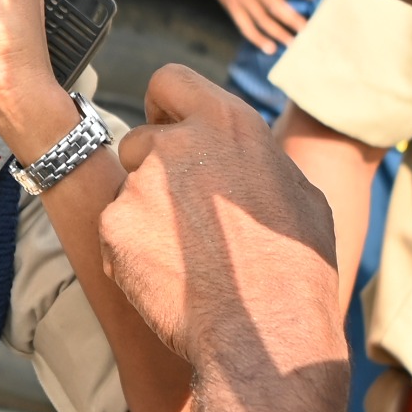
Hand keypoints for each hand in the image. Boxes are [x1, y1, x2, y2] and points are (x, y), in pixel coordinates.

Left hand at [99, 65, 345, 385]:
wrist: (265, 332)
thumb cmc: (295, 267)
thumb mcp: (299, 192)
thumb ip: (258, 160)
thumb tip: (248, 156)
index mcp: (228, 124)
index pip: (169, 80)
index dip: (165, 107)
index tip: (169, 131)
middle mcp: (177, 143)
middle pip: (140, 139)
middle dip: (152, 171)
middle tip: (184, 217)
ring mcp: (141, 184)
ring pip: (127, 191)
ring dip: (144, 215)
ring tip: (186, 258)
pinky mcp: (113, 226)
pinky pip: (114, 233)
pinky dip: (131, 254)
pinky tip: (168, 280)